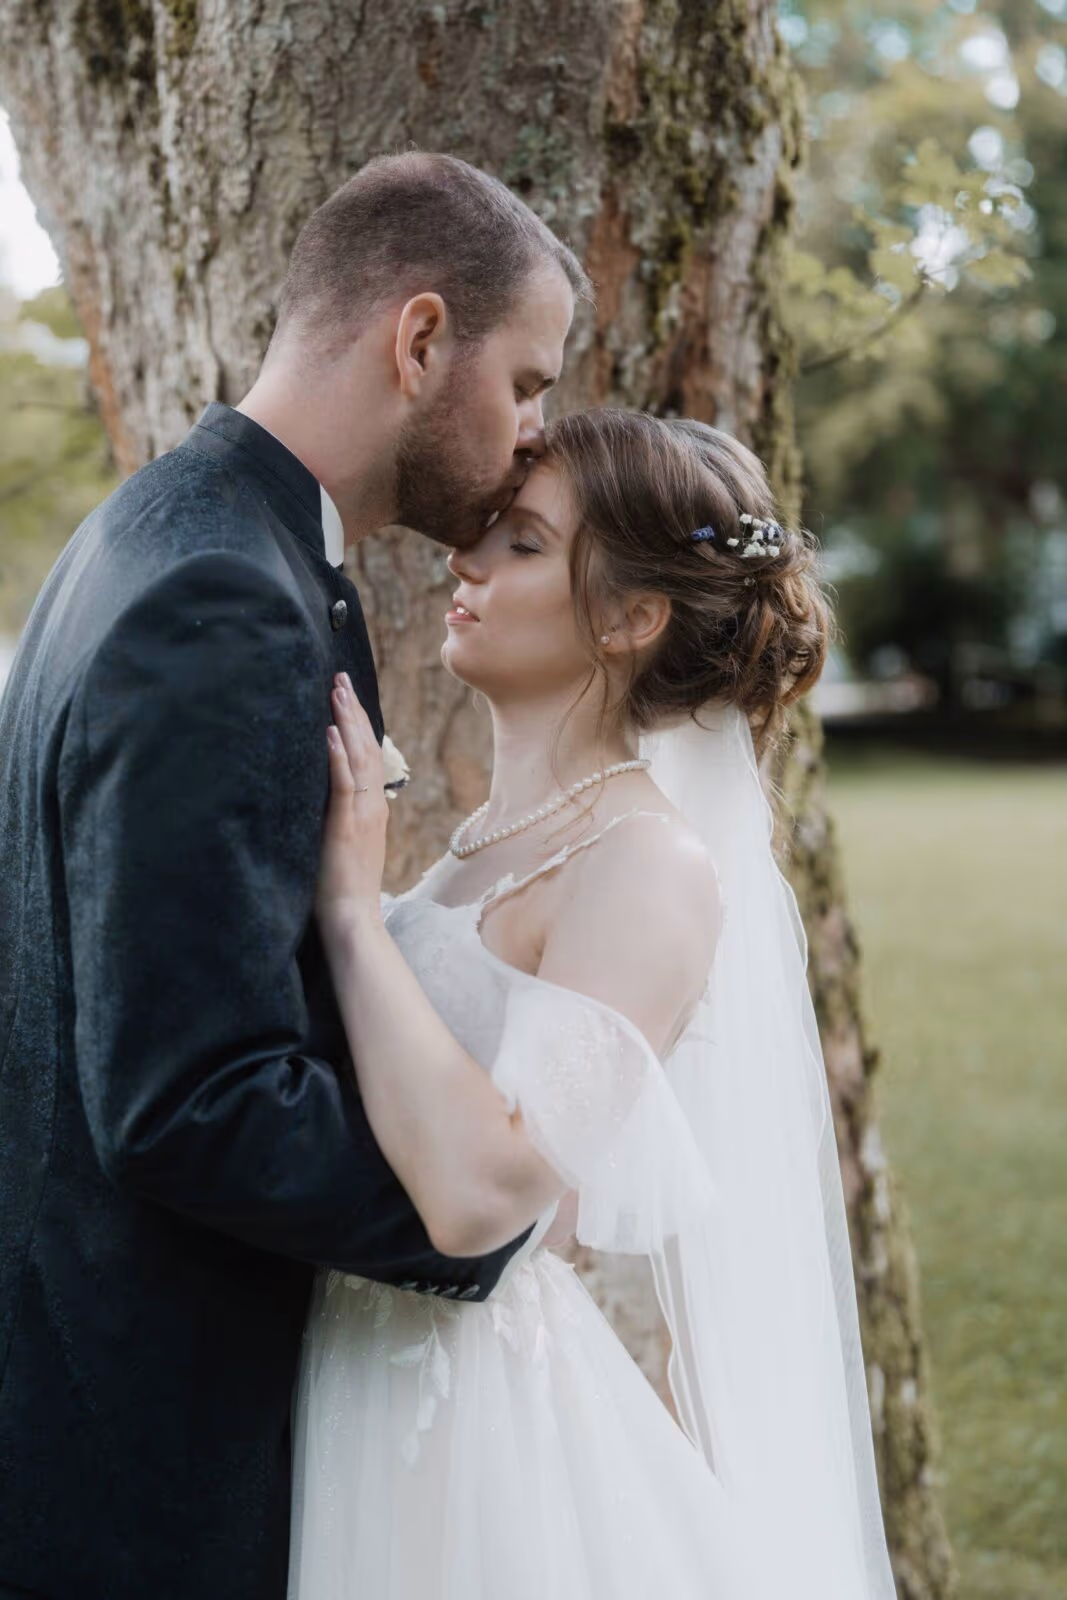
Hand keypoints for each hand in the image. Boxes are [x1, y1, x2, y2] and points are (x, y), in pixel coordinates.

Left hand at [316, 673, 388, 932]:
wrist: (353, 920)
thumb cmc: (342, 891)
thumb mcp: (344, 847)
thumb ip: (341, 820)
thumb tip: (326, 801)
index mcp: (373, 809)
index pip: (368, 757)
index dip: (359, 725)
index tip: (347, 697)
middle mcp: (373, 806)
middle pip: (366, 747)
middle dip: (354, 711)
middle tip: (341, 678)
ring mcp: (364, 814)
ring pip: (358, 757)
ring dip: (347, 722)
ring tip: (336, 691)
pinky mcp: (348, 826)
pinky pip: (345, 784)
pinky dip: (338, 756)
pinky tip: (330, 732)